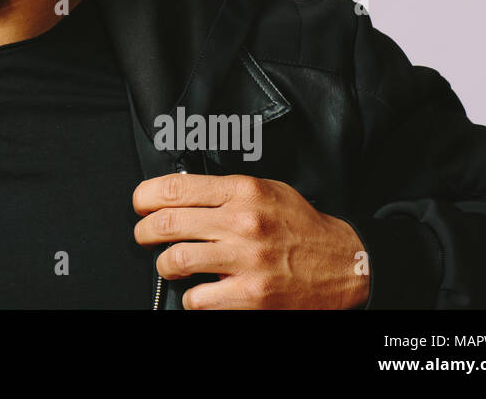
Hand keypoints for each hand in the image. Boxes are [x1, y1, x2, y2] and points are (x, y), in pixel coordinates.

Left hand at [132, 172, 369, 308]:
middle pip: (168, 223)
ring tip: (169, 263)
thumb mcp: (268, 190)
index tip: (140, 204)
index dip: (146, 196)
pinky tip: (197, 292)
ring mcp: (246, 260)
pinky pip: (198, 298)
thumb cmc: (302, 227)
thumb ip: (226, 190)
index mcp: (244, 192)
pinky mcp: (251, 296)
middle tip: (144, 234)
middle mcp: (243, 223)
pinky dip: (190, 297)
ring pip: (176, 259)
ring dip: (164, 264)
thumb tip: (182, 192)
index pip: (176, 187)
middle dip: (145, 231)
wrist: (344, 264)